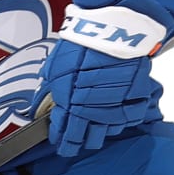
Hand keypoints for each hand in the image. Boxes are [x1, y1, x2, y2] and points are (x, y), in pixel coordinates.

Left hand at [30, 0, 169, 158]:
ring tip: (93, 133)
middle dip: (78, 142)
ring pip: (106, 132)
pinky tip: (112, 119)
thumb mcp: (55, 65)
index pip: (64, 132)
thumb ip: (49, 87)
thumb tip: (39, 103)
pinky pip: (127, 120)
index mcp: (69, 102)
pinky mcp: (134, 99)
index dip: (62, 140)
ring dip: (98, 133)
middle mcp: (91, 109)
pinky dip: (119, 121)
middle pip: (85, 138)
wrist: (114, 29)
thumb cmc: (82, 43)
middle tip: (74, 145)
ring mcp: (114, 106)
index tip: (60, 144)